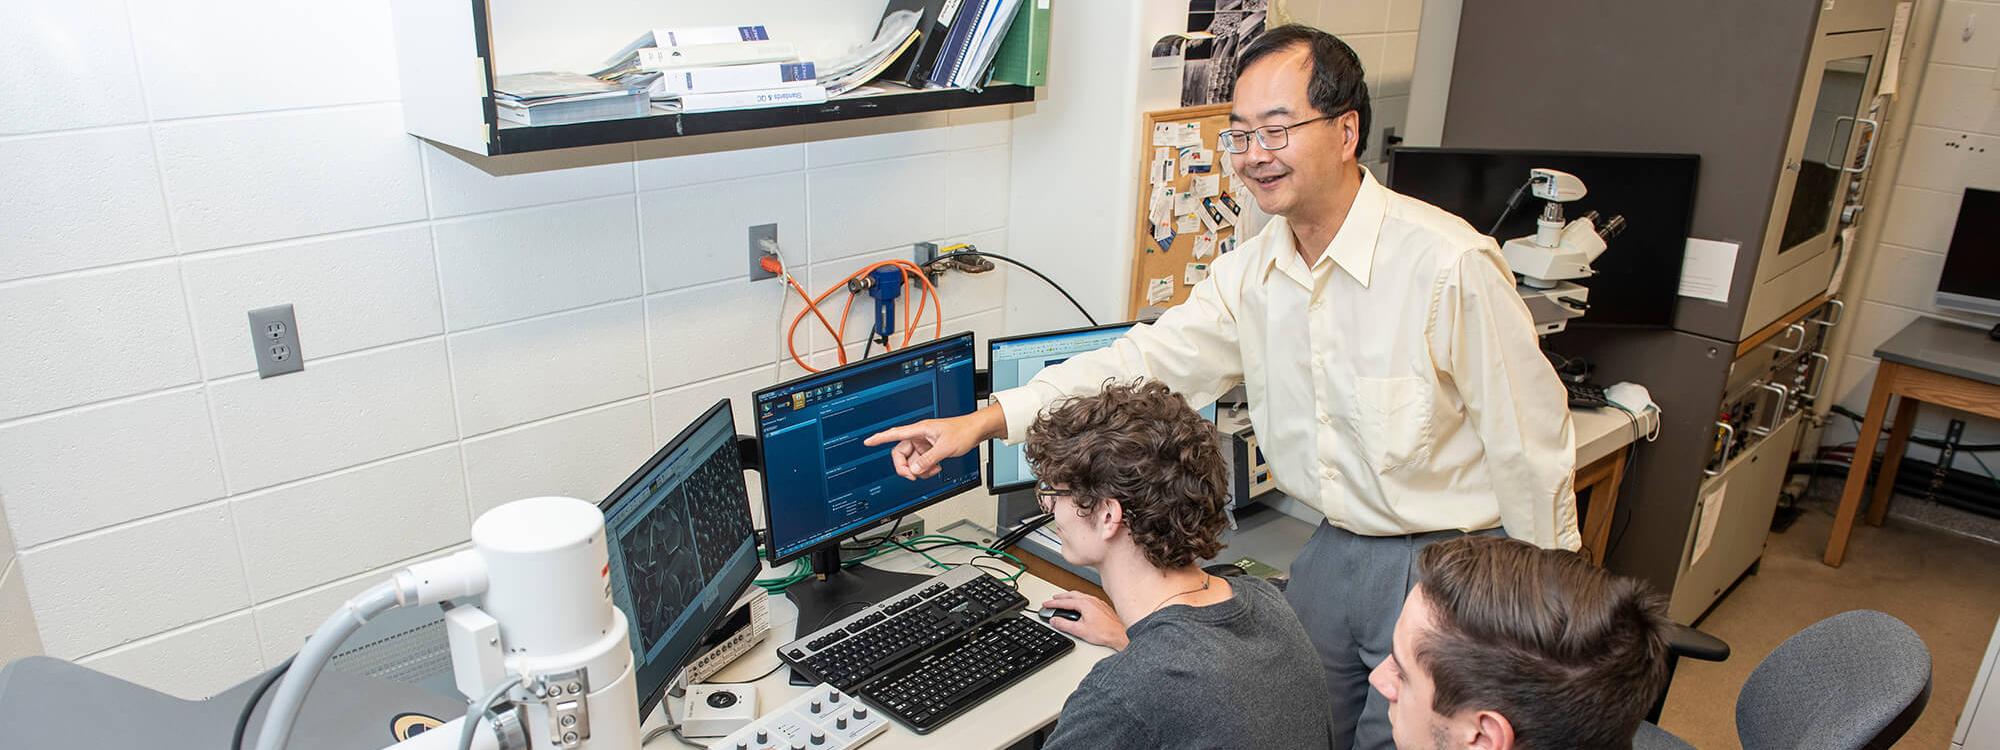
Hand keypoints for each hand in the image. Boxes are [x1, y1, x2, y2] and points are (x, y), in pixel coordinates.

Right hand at [863, 407, 1001, 479]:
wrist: (976, 431)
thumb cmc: (963, 431)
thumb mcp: (945, 448)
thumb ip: (928, 460)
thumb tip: (914, 470)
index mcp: (920, 430)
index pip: (895, 434)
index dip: (880, 438)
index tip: (868, 442)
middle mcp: (919, 436)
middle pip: (901, 454)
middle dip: (906, 467)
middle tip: (914, 476)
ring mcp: (924, 444)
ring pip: (912, 461)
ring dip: (919, 469)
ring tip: (933, 469)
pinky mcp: (930, 450)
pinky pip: (921, 463)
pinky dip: (926, 469)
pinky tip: (936, 467)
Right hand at [1041, 591, 1127, 650]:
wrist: (1120, 634)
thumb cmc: (1105, 632)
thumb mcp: (1080, 630)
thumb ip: (1064, 625)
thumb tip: (1054, 620)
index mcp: (1084, 604)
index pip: (1064, 602)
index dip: (1053, 603)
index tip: (1045, 604)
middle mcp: (1091, 600)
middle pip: (1072, 595)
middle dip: (1060, 597)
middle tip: (1052, 600)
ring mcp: (1098, 602)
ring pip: (1080, 595)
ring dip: (1070, 597)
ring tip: (1063, 600)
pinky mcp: (1102, 606)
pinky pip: (1087, 598)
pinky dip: (1079, 599)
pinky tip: (1080, 604)